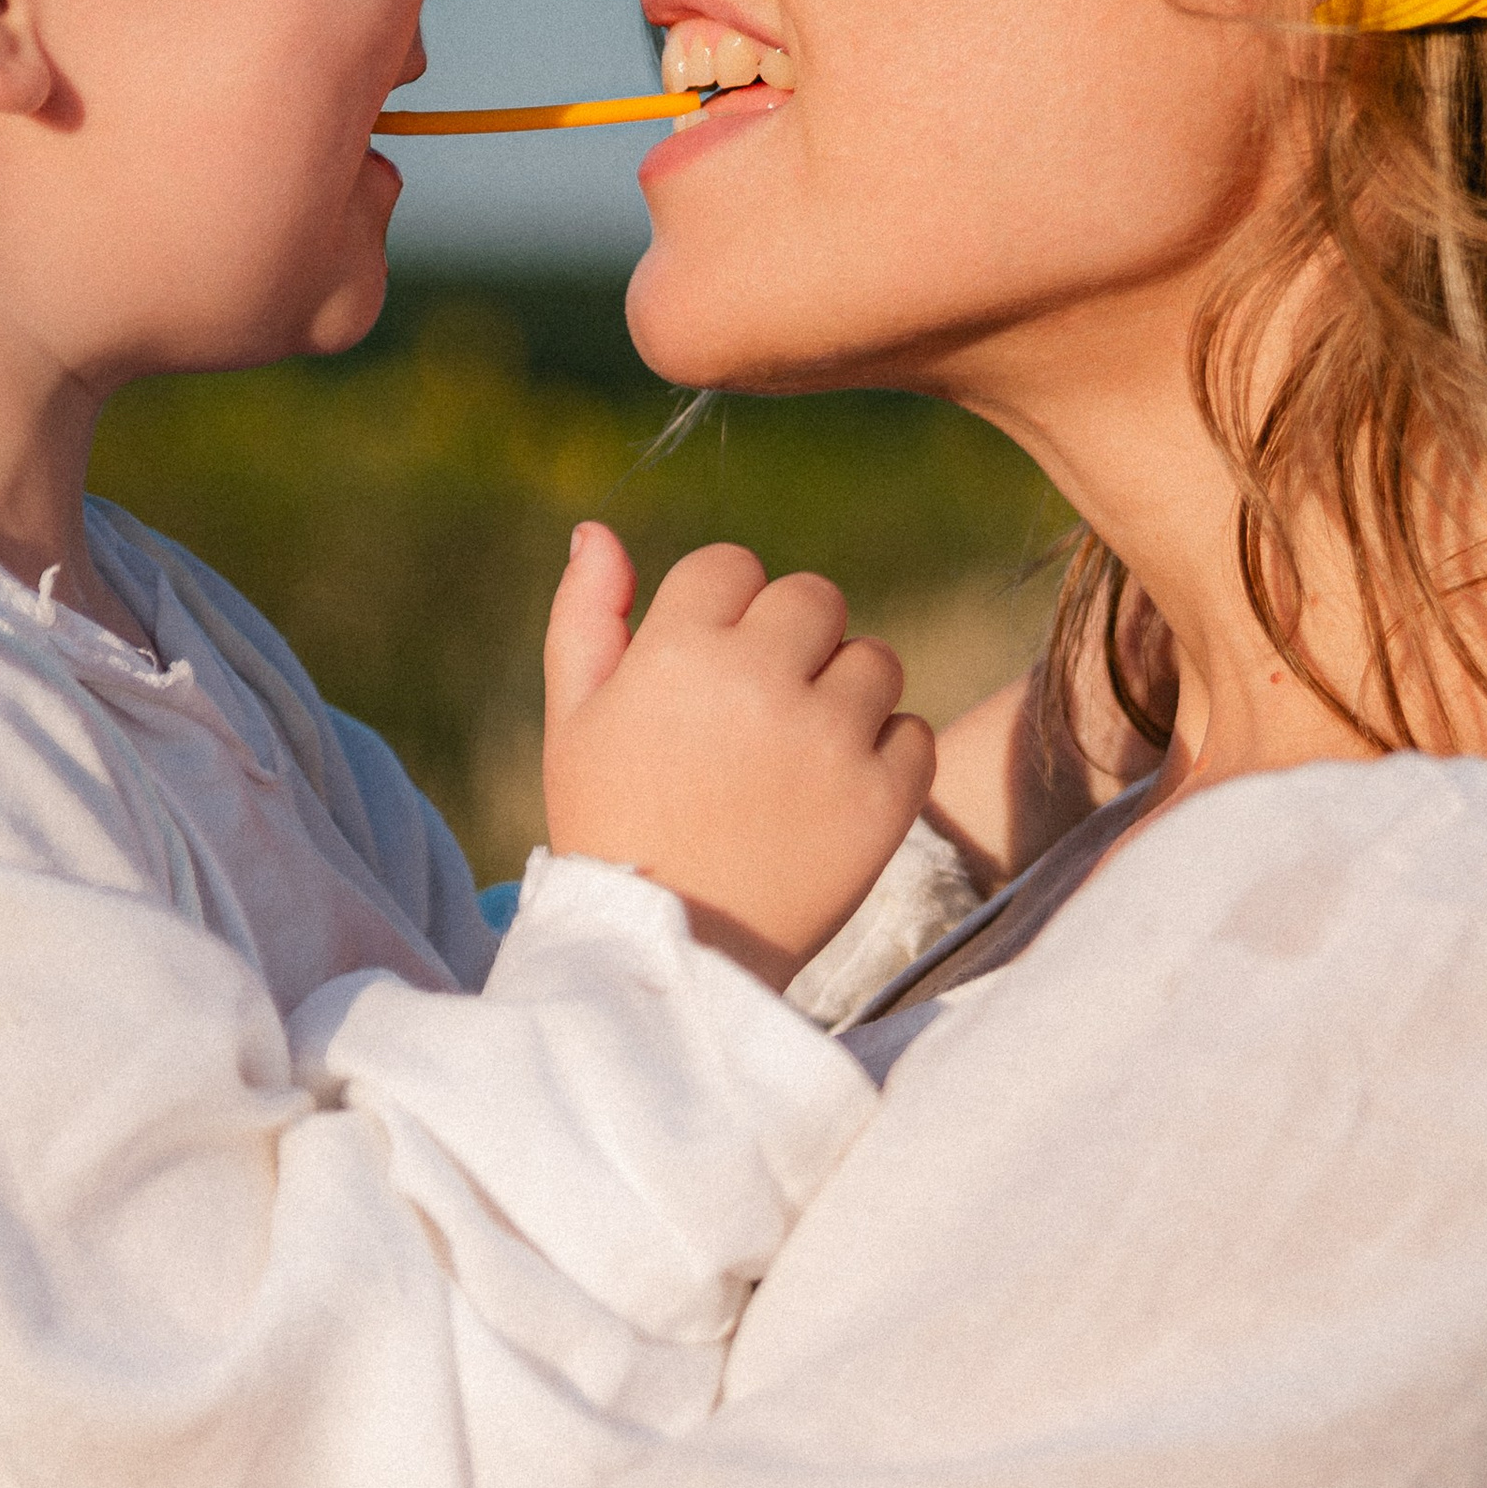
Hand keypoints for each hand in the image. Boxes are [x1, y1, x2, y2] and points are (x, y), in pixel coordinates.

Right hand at [542, 528, 934, 988]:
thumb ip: (586, 616)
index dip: (722, 615)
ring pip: (875, 661)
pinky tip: (831, 798)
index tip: (708, 673)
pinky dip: (884, 759)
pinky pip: (914, 733)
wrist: (665, 958)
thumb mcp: (572, 722)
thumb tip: (596, 528)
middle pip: (816, 599)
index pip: (734, 566)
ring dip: (846, 696)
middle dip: (793, 643)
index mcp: (679, 649)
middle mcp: (760, 681)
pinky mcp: (883, 799)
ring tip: (796, 760)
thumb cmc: (610, 830)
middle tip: (759, 716)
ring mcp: (829, 739)